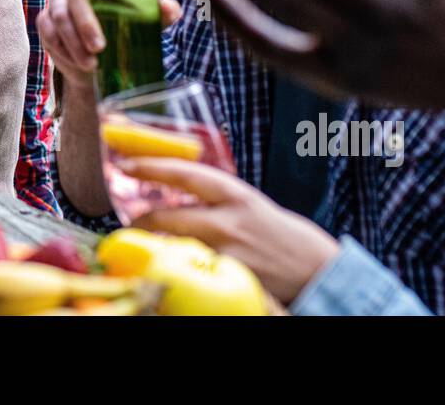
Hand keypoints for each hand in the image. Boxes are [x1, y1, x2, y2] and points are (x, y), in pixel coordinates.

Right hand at [35, 0, 180, 81]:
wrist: (100, 66)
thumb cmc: (124, 35)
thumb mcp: (146, 25)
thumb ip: (160, 14)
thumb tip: (168, 7)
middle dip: (86, 21)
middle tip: (100, 46)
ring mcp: (58, 3)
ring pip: (60, 15)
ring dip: (75, 41)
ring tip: (92, 63)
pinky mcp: (46, 22)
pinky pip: (48, 32)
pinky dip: (63, 49)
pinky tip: (77, 62)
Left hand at [125, 158, 339, 305]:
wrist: (316, 270)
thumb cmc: (281, 235)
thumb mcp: (250, 205)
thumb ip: (218, 199)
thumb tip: (178, 191)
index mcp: (236, 194)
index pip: (186, 174)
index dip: (153, 166)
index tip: (128, 164)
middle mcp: (229, 221)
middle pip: (169, 215)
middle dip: (142, 218)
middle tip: (129, 220)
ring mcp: (227, 253)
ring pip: (174, 245)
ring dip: (155, 245)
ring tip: (146, 245)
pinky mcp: (228, 280)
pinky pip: (192, 271)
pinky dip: (178, 268)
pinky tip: (172, 268)